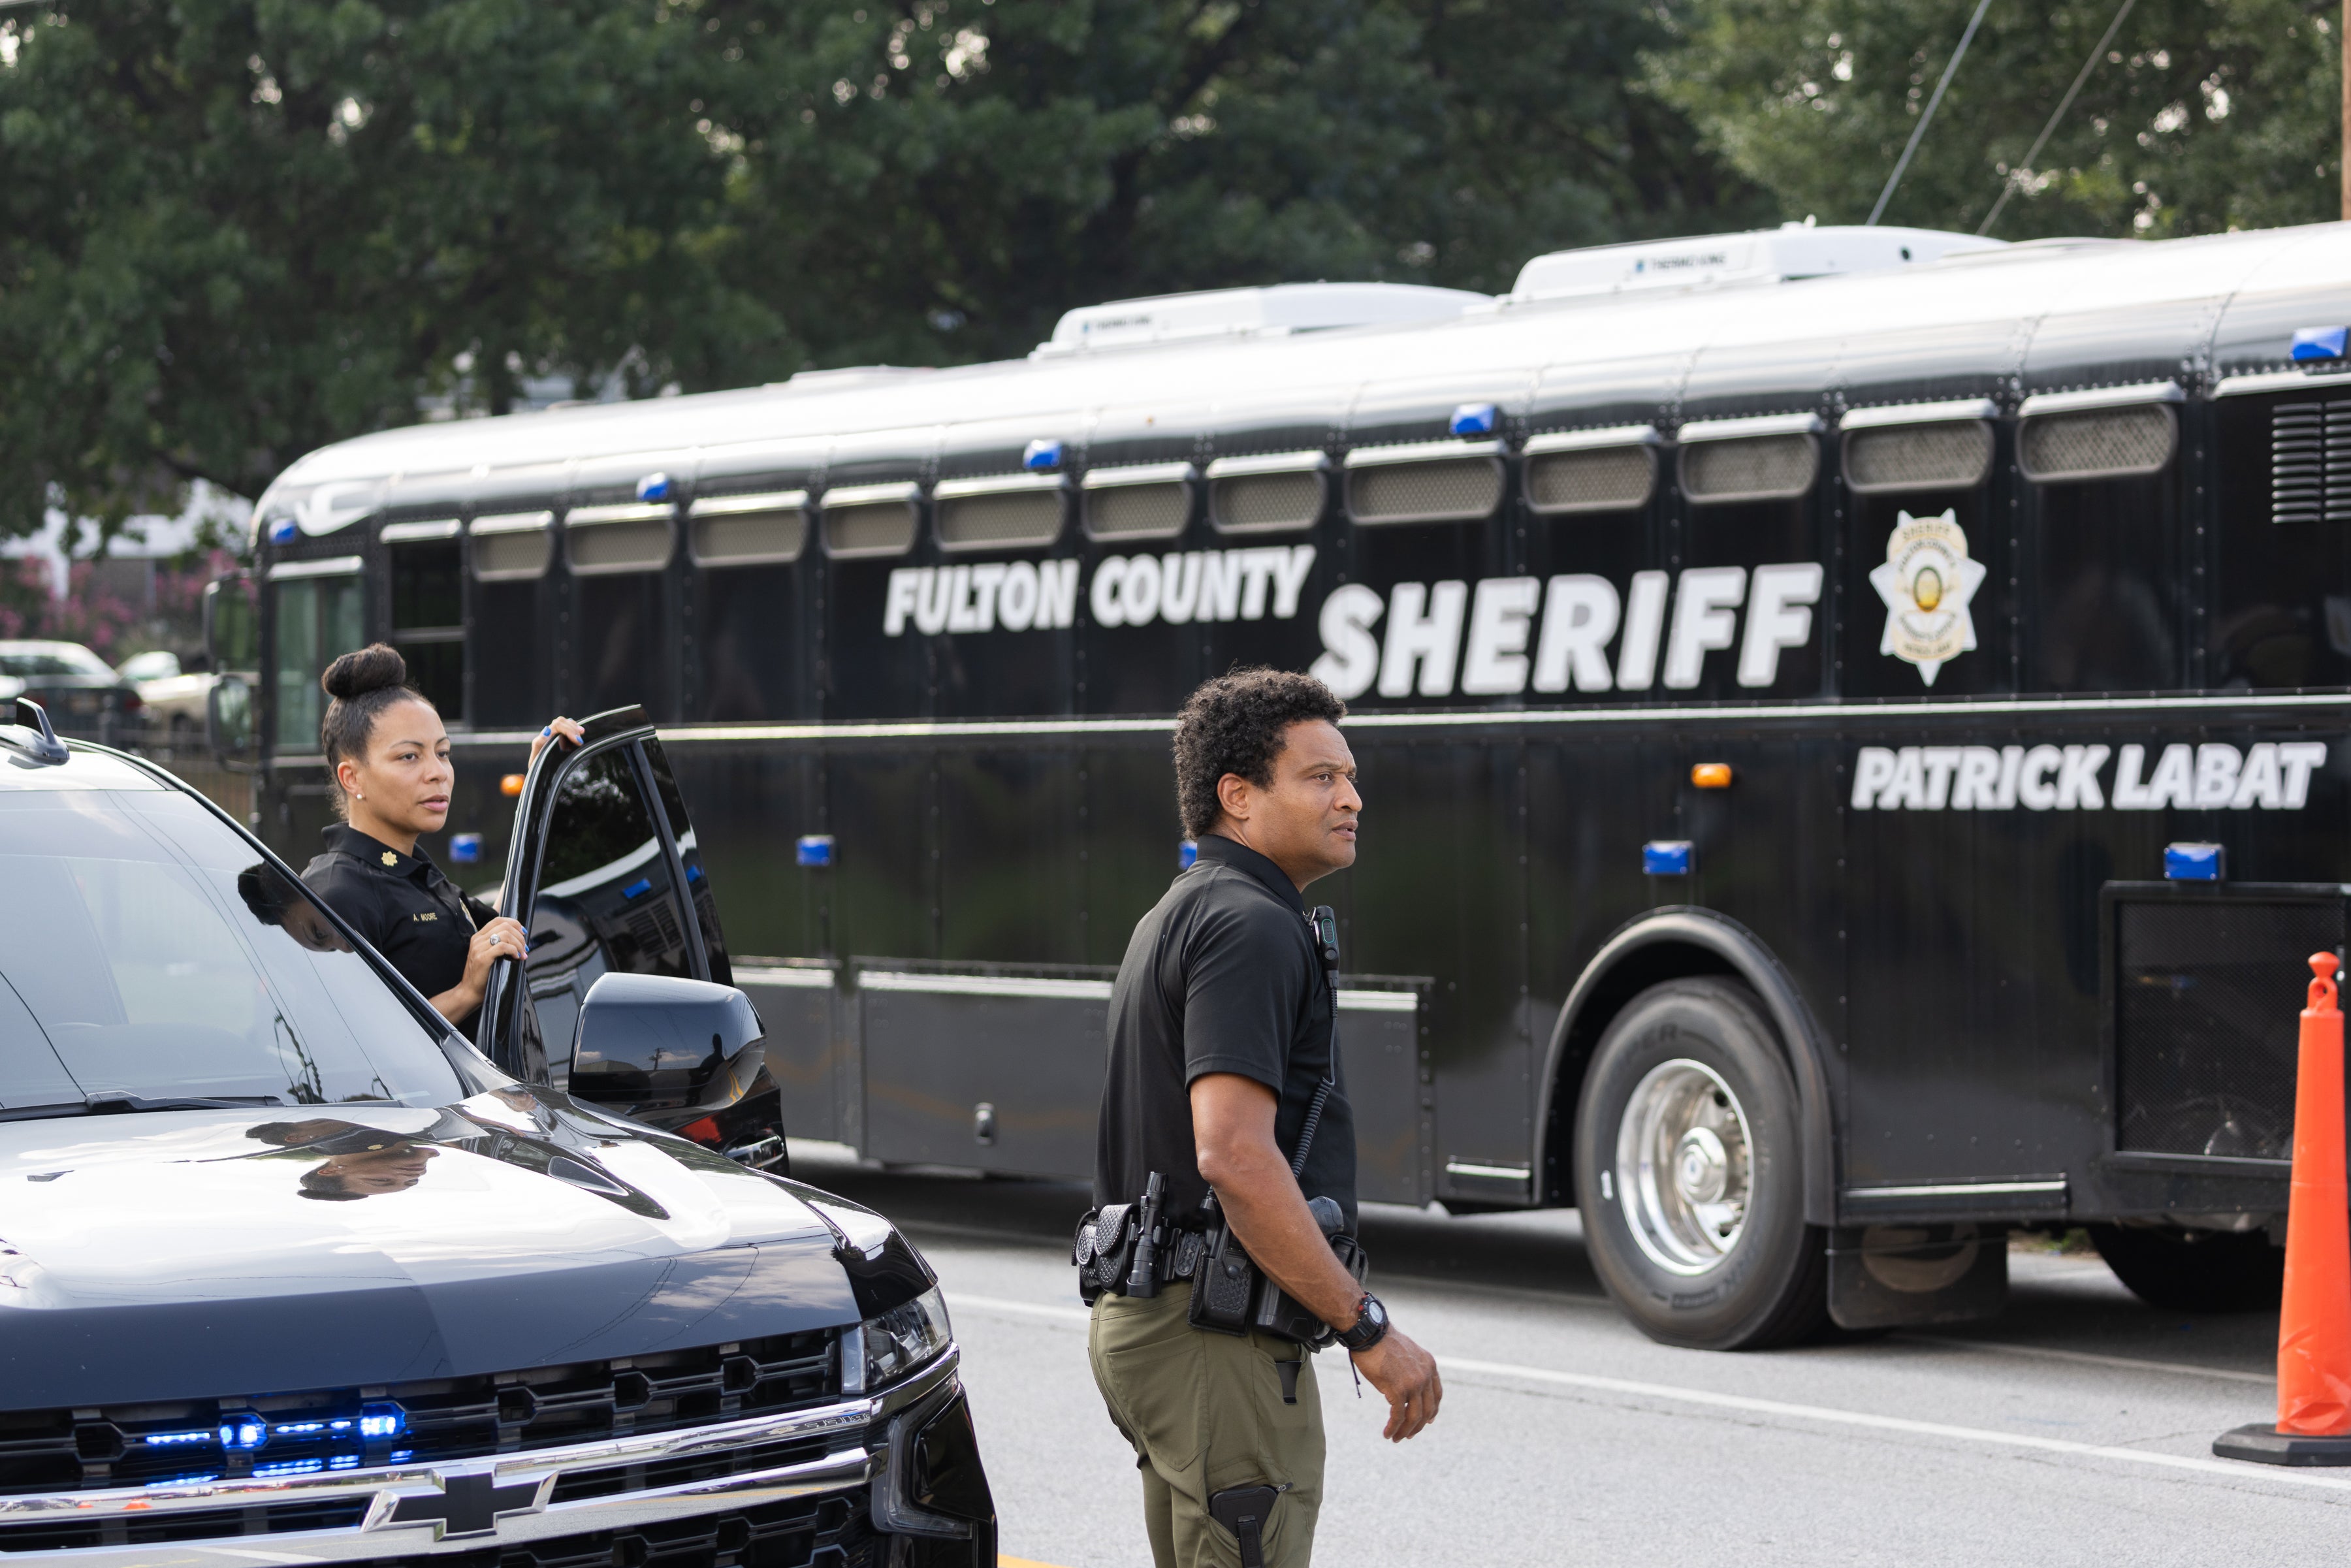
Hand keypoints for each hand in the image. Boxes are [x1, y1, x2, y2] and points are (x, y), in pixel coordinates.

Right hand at [461, 916, 529, 994]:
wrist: (470, 991)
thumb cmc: (482, 975)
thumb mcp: (488, 954)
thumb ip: (498, 944)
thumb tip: (519, 938)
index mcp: (478, 936)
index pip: (499, 920)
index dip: (515, 924)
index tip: (523, 933)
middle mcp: (477, 940)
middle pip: (505, 926)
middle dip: (519, 936)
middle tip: (524, 948)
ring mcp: (479, 948)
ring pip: (506, 935)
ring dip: (518, 944)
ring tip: (521, 955)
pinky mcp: (483, 958)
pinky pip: (503, 946)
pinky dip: (514, 950)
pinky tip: (516, 957)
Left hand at [528, 716, 583, 765]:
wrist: (537, 774)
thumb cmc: (537, 768)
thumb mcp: (537, 758)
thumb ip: (540, 743)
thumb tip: (546, 730)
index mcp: (543, 737)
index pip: (557, 725)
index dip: (569, 731)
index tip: (577, 741)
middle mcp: (547, 734)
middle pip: (561, 721)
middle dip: (573, 729)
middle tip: (580, 742)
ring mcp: (553, 735)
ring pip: (564, 722)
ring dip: (574, 727)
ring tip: (581, 735)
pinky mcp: (558, 738)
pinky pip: (567, 727)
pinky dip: (574, 728)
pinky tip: (580, 732)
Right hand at [1352, 1327, 1441, 1441]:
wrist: (1369, 1332)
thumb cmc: (1381, 1343)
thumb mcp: (1406, 1355)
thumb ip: (1411, 1371)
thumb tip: (1405, 1390)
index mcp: (1429, 1365)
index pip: (1436, 1395)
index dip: (1432, 1411)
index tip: (1426, 1421)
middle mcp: (1425, 1375)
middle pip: (1427, 1410)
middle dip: (1417, 1426)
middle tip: (1408, 1435)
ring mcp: (1413, 1383)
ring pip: (1414, 1416)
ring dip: (1405, 1431)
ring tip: (1395, 1438)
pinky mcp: (1398, 1389)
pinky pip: (1399, 1416)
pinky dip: (1393, 1428)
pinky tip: (1387, 1433)